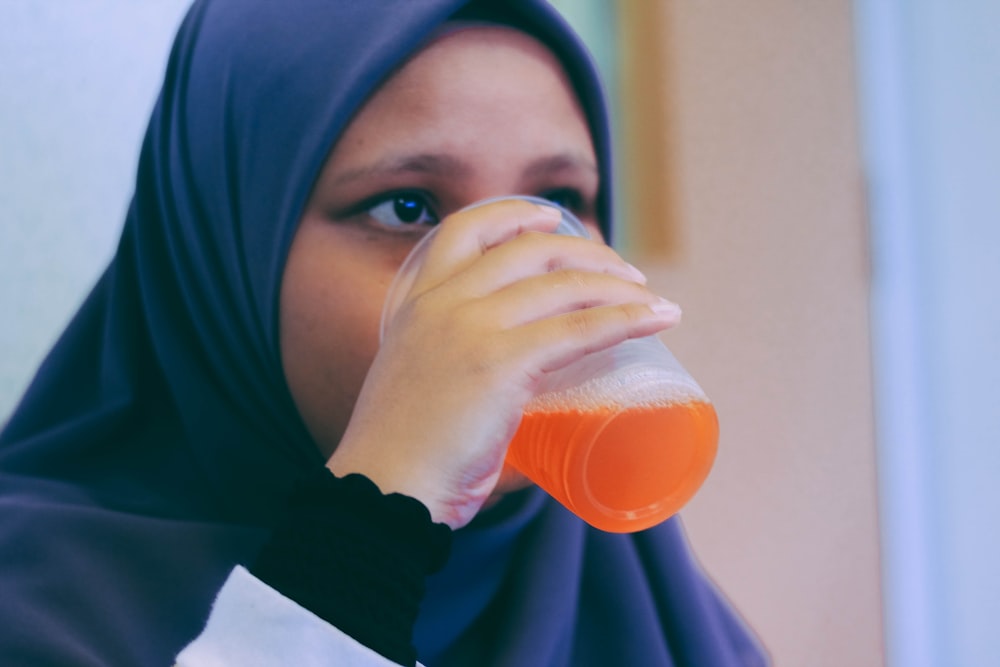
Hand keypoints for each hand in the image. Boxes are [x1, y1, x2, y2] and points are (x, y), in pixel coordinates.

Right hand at [326, 199, 680, 527]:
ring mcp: (470, 328)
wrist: (382, 492)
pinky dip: (627, 319)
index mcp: (415, 304)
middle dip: (587, 252)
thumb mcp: (419, 389)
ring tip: (651, 298)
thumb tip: (525, 416)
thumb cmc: (402, 459)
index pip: (463, 230)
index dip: (512, 215)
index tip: (551, 218)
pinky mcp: (500, 363)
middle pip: (529, 250)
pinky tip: (658, 317)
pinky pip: (579, 329)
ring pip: (562, 285)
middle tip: (624, 272)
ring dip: (618, 284)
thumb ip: (460, 379)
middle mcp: (442, 304)